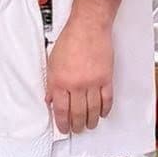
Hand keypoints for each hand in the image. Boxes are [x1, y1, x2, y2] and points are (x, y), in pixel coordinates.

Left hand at [47, 9, 113, 134]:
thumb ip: (51, 83)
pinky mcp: (106, 78)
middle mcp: (76, 84)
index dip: (62, 123)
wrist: (88, 26)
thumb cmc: (70, 40)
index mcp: (60, 81)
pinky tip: (102, 113)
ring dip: (91, 121)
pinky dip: (105, 109)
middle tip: (76, 130)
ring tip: (89, 125)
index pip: (61, 110)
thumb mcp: (52, 62)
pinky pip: (106, 99)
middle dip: (77, 125)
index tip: (63, 128)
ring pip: (93, 110)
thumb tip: (51, 99)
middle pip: (77, 113)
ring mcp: (92, 82)